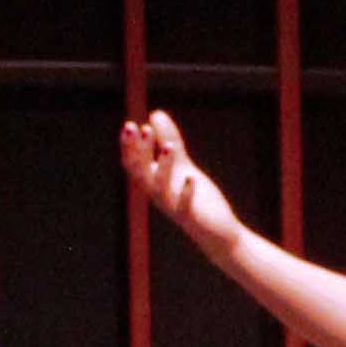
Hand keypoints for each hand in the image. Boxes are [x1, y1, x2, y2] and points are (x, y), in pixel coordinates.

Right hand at [119, 110, 244, 257]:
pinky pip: (184, 206)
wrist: (215, 232)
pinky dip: (186, 192)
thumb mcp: (182, 165)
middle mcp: (158, 195)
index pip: (134, 164)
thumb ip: (168, 139)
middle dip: (140, 152)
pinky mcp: (191, 217)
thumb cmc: (197, 198)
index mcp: (154, 183)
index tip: (130, 125)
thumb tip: (154, 113)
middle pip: (142, 173)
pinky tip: (190, 178)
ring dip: (163, 167)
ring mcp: (173, 207)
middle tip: (141, 128)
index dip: (129, 147)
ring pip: (161, 188)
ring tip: (169, 146)